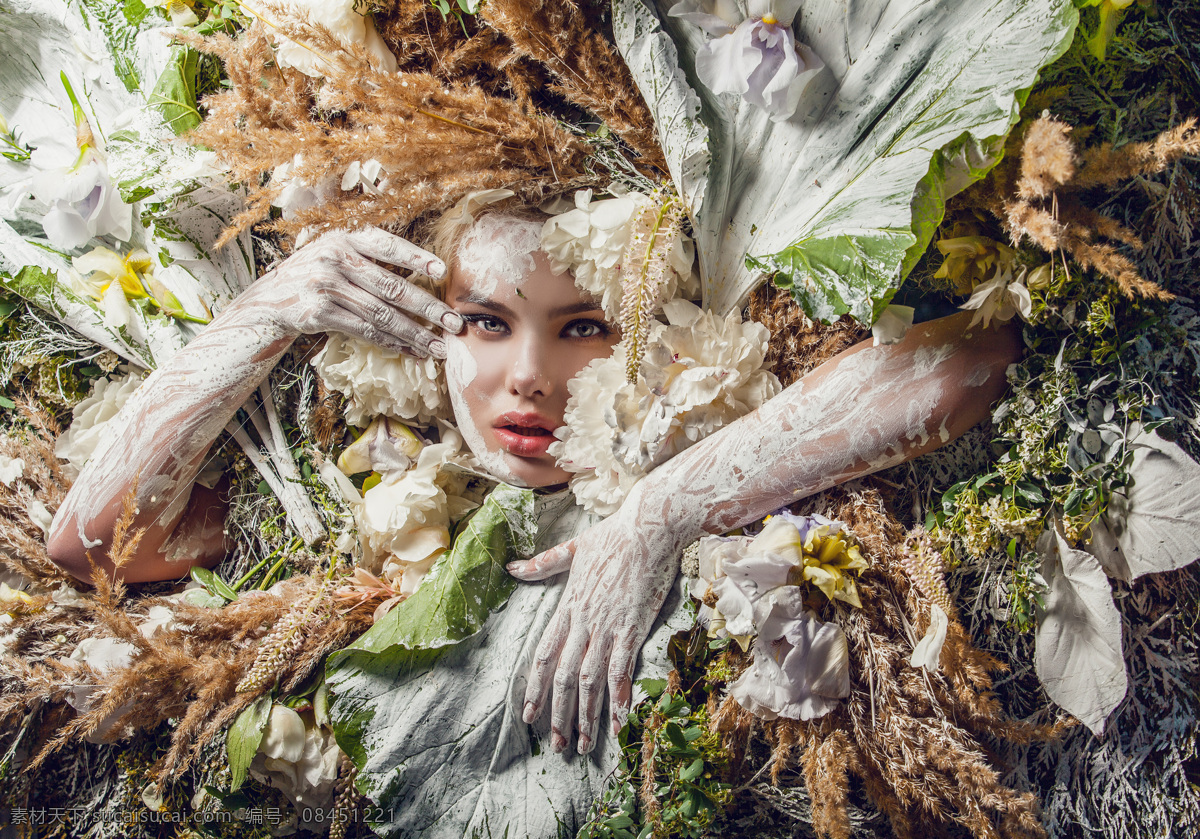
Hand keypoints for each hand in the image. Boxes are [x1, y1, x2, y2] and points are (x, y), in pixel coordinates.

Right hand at [241, 227, 462, 356]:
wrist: (269, 299)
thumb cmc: (315, 274)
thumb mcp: (335, 252)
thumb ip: (369, 258)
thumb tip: (420, 278)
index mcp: (344, 239)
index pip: (386, 245)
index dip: (415, 258)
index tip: (441, 272)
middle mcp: (335, 259)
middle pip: (391, 287)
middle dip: (427, 308)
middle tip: (454, 323)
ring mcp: (326, 287)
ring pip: (381, 315)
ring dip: (415, 334)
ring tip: (438, 346)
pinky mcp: (320, 314)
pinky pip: (365, 332)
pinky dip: (392, 343)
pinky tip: (412, 351)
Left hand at [507, 485, 691, 753]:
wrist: (650, 526)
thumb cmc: (614, 535)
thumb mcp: (572, 548)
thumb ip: (543, 564)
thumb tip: (511, 567)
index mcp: (568, 605)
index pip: (543, 654)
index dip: (533, 687)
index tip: (527, 714)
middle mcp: (584, 621)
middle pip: (563, 677)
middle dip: (558, 714)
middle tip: (555, 745)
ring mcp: (609, 626)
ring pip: (590, 680)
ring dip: (586, 716)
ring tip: (584, 745)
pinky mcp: (634, 627)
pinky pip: (622, 671)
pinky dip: (618, 699)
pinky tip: (618, 724)